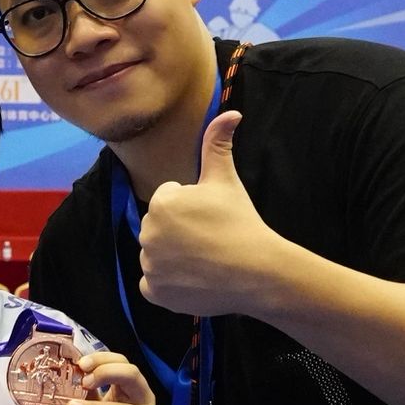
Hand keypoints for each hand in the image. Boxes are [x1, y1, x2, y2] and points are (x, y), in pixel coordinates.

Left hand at [137, 110, 278, 316]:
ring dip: (173, 259)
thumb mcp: (226, 180)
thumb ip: (218, 143)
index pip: (168, 201)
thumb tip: (230, 111)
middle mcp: (147, 233)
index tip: (211, 219)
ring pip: (156, 256)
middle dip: (179, 233)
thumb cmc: (240, 222)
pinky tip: (193, 279)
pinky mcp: (154, 293)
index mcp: (161, 203)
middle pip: (159, 229)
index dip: (191, 209)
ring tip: (205, 260)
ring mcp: (149, 266)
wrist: (257, 271)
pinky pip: (152, 285)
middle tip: (210, 240)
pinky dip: (168, 285)